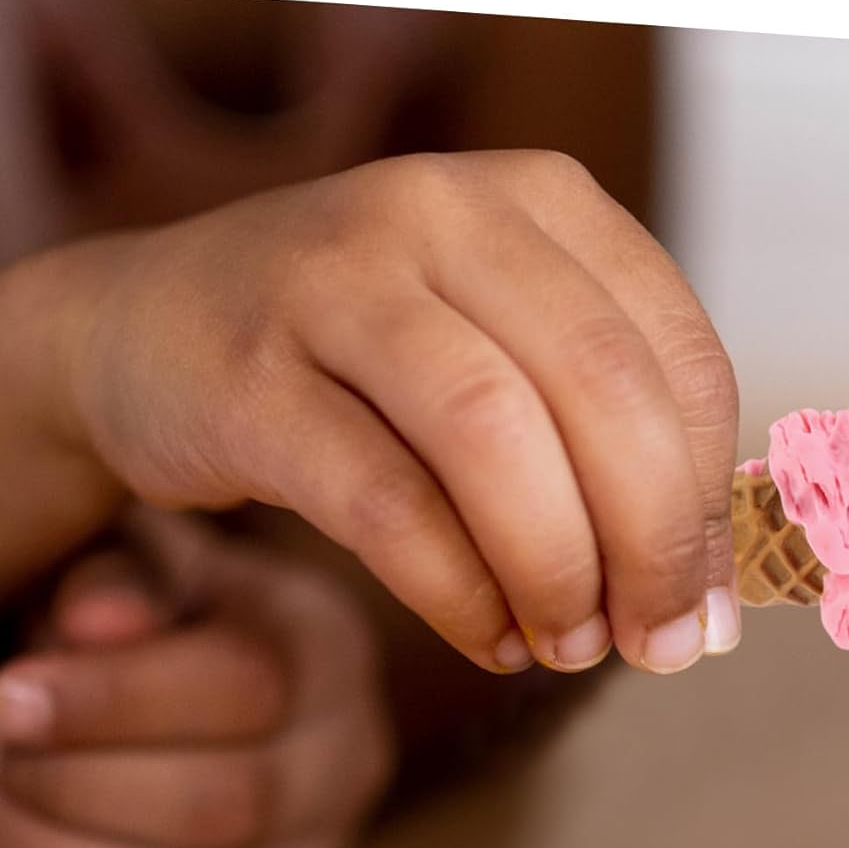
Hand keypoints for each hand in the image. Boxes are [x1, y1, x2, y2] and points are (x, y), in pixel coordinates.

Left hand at [0, 510, 396, 847]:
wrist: (228, 673)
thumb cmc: (170, 606)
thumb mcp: (150, 561)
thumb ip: (123, 576)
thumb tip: (93, 622)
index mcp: (329, 652)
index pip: (247, 689)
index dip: (114, 702)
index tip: (4, 694)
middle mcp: (346, 765)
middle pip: (225, 808)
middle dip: (72, 789)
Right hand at [56, 149, 741, 675]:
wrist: (142, 335)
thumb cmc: (353, 370)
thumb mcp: (494, 360)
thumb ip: (596, 444)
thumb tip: (700, 594)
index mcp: (536, 201)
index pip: (675, 356)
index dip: (707, 501)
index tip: (704, 609)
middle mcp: (440, 210)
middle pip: (601, 387)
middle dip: (651, 542)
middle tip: (654, 646)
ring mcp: (334, 278)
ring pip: (492, 433)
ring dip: (554, 567)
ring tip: (566, 646)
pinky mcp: (248, 370)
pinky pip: (383, 501)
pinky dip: (454, 590)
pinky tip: (487, 641)